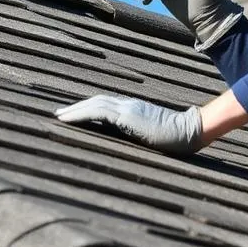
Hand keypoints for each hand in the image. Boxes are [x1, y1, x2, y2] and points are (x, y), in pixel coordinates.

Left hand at [54, 94, 203, 154]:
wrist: (189, 131)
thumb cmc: (176, 138)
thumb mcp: (152, 136)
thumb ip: (138, 134)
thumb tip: (129, 145)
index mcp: (134, 109)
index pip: (105, 105)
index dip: (88, 108)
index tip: (74, 114)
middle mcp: (128, 105)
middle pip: (96, 101)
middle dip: (76, 107)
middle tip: (59, 113)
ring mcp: (127, 108)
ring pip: (93, 104)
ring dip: (74, 110)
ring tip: (58, 116)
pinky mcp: (126, 115)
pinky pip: (97, 111)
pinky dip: (80, 113)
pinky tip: (67, 119)